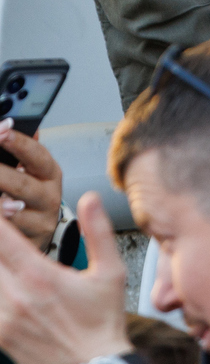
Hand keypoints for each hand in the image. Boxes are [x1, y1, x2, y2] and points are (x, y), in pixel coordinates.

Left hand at [0, 121, 63, 250]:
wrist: (39, 234)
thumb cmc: (31, 197)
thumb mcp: (34, 172)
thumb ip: (24, 151)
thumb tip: (11, 121)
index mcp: (51, 174)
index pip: (37, 154)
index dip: (19, 143)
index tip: (2, 131)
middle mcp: (50, 197)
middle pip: (20, 184)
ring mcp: (40, 222)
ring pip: (9, 214)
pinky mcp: (29, 242)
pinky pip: (6, 235)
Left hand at [0, 192, 130, 363]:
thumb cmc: (104, 322)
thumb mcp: (112, 273)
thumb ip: (98, 232)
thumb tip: (90, 199)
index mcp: (41, 277)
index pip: (3, 238)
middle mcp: (16, 297)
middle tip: (2, 232)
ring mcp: (4, 318)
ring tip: (4, 260)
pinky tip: (5, 283)